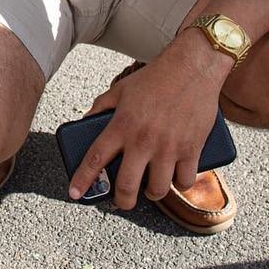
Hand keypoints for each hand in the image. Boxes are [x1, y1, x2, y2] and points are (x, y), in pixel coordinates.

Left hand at [68, 43, 228, 208]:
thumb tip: (86, 120)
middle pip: (127, 186)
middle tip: (122, 201)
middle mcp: (143, 140)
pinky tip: (175, 179)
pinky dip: (180, 184)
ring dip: (151, 194)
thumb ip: (101, 106)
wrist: (192, 67)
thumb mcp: (121, 89)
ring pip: (157, 189)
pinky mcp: (191, 149)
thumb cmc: (155, 77)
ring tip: (150, 188)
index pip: (95, 158)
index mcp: (122, 125)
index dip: (83, 179)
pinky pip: (185, 181)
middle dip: (122, 201)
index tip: (75, 193)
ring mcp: (168, 147)